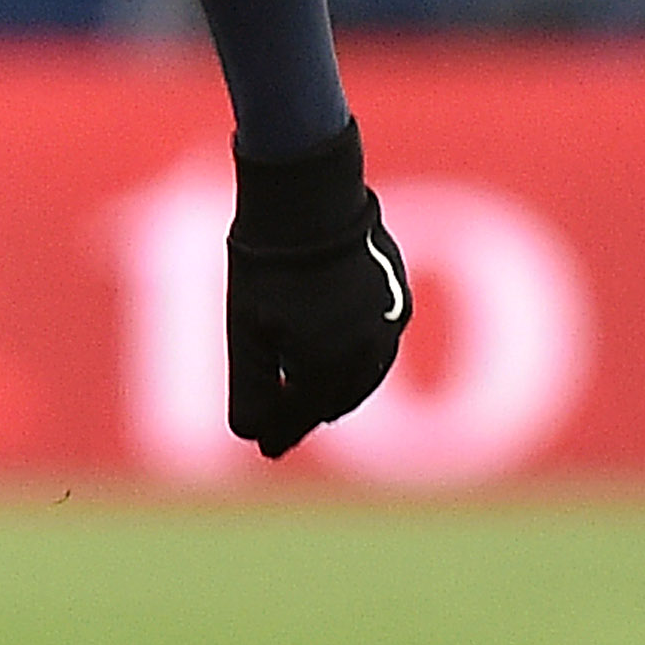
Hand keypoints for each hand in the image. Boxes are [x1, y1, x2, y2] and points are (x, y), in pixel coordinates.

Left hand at [223, 120, 408, 458]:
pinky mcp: (398, 295)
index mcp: (328, 369)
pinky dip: (358, 352)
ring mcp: (389, 323)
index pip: (301, 416)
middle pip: (336, 400)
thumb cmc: (269, 263)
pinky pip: (380, 340)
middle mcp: (367, 354)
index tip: (266, 449)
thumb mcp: (246, 333)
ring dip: (337, 386)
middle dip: (309, 411)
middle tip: (287, 423)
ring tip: (314, 392)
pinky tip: (342, 347)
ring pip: (364, 374)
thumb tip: (252, 438)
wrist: (310, 195)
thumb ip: (251, 392)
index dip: (279, 433)